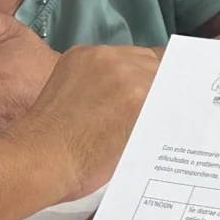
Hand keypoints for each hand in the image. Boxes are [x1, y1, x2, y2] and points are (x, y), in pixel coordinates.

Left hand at [0, 43, 161, 199]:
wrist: (40, 159)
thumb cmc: (88, 165)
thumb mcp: (135, 144)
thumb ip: (153, 116)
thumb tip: (164, 103)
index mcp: (142, 94)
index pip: (175, 77)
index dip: (177, 87)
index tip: (178, 96)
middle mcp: (124, 67)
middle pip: (156, 62)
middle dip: (156, 79)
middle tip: (152, 97)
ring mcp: (99, 57)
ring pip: (132, 55)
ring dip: (132, 70)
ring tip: (124, 93)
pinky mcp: (77, 55)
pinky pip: (107, 54)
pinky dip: (109, 68)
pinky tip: (103, 88)